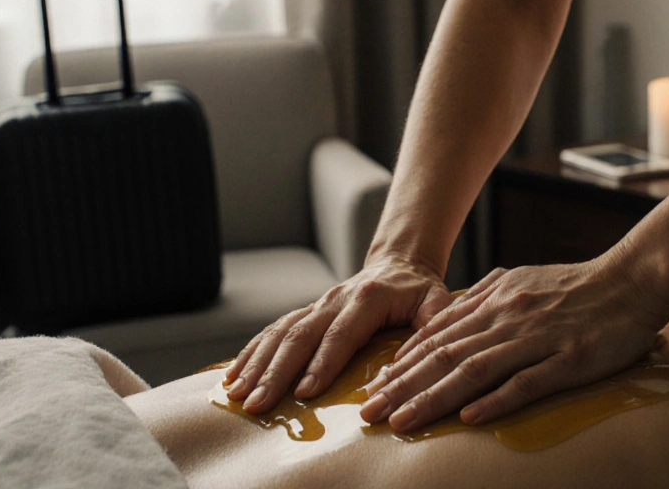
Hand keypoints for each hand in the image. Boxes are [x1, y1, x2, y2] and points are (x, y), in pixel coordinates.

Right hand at [224, 255, 450, 413]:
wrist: (400, 265)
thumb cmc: (419, 291)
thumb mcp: (435, 302)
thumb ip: (434, 325)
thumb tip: (424, 359)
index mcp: (367, 298)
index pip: (341, 335)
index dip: (322, 364)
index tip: (306, 393)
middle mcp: (334, 299)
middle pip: (300, 336)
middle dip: (276, 372)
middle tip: (259, 404)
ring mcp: (316, 305)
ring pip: (280, 333)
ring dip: (256, 365)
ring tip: (237, 395)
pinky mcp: (305, 313)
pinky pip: (272, 331)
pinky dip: (251, 354)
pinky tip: (232, 377)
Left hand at [358, 255, 668, 431]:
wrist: (632, 280)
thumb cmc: (577, 285)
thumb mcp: (520, 280)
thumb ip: (482, 299)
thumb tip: (444, 321)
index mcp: (494, 299)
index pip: (437, 336)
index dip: (401, 364)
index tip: (373, 388)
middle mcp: (508, 317)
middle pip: (445, 355)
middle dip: (401, 386)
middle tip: (368, 413)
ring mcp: (538, 338)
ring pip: (475, 370)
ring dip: (433, 397)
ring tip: (401, 421)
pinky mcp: (569, 358)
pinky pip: (528, 381)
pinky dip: (496, 399)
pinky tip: (469, 416)